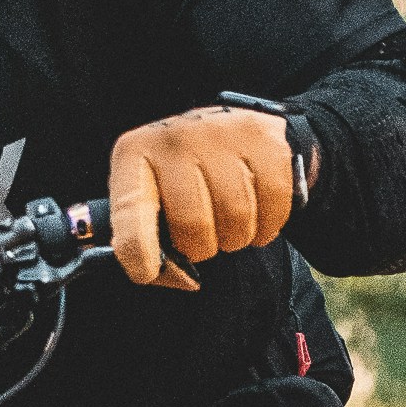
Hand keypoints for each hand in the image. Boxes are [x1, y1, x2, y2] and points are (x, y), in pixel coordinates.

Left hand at [108, 106, 296, 290]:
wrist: (223, 128)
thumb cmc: (179, 178)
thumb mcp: (147, 203)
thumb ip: (147, 247)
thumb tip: (183, 278)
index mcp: (133, 155)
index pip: (132, 212)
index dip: (139, 253)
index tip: (146, 272)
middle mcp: (175, 138)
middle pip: (192, 224)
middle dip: (200, 247)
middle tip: (203, 238)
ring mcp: (221, 133)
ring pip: (237, 217)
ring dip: (236, 237)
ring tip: (229, 224)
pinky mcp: (262, 137)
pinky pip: (273, 202)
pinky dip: (268, 224)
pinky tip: (257, 215)